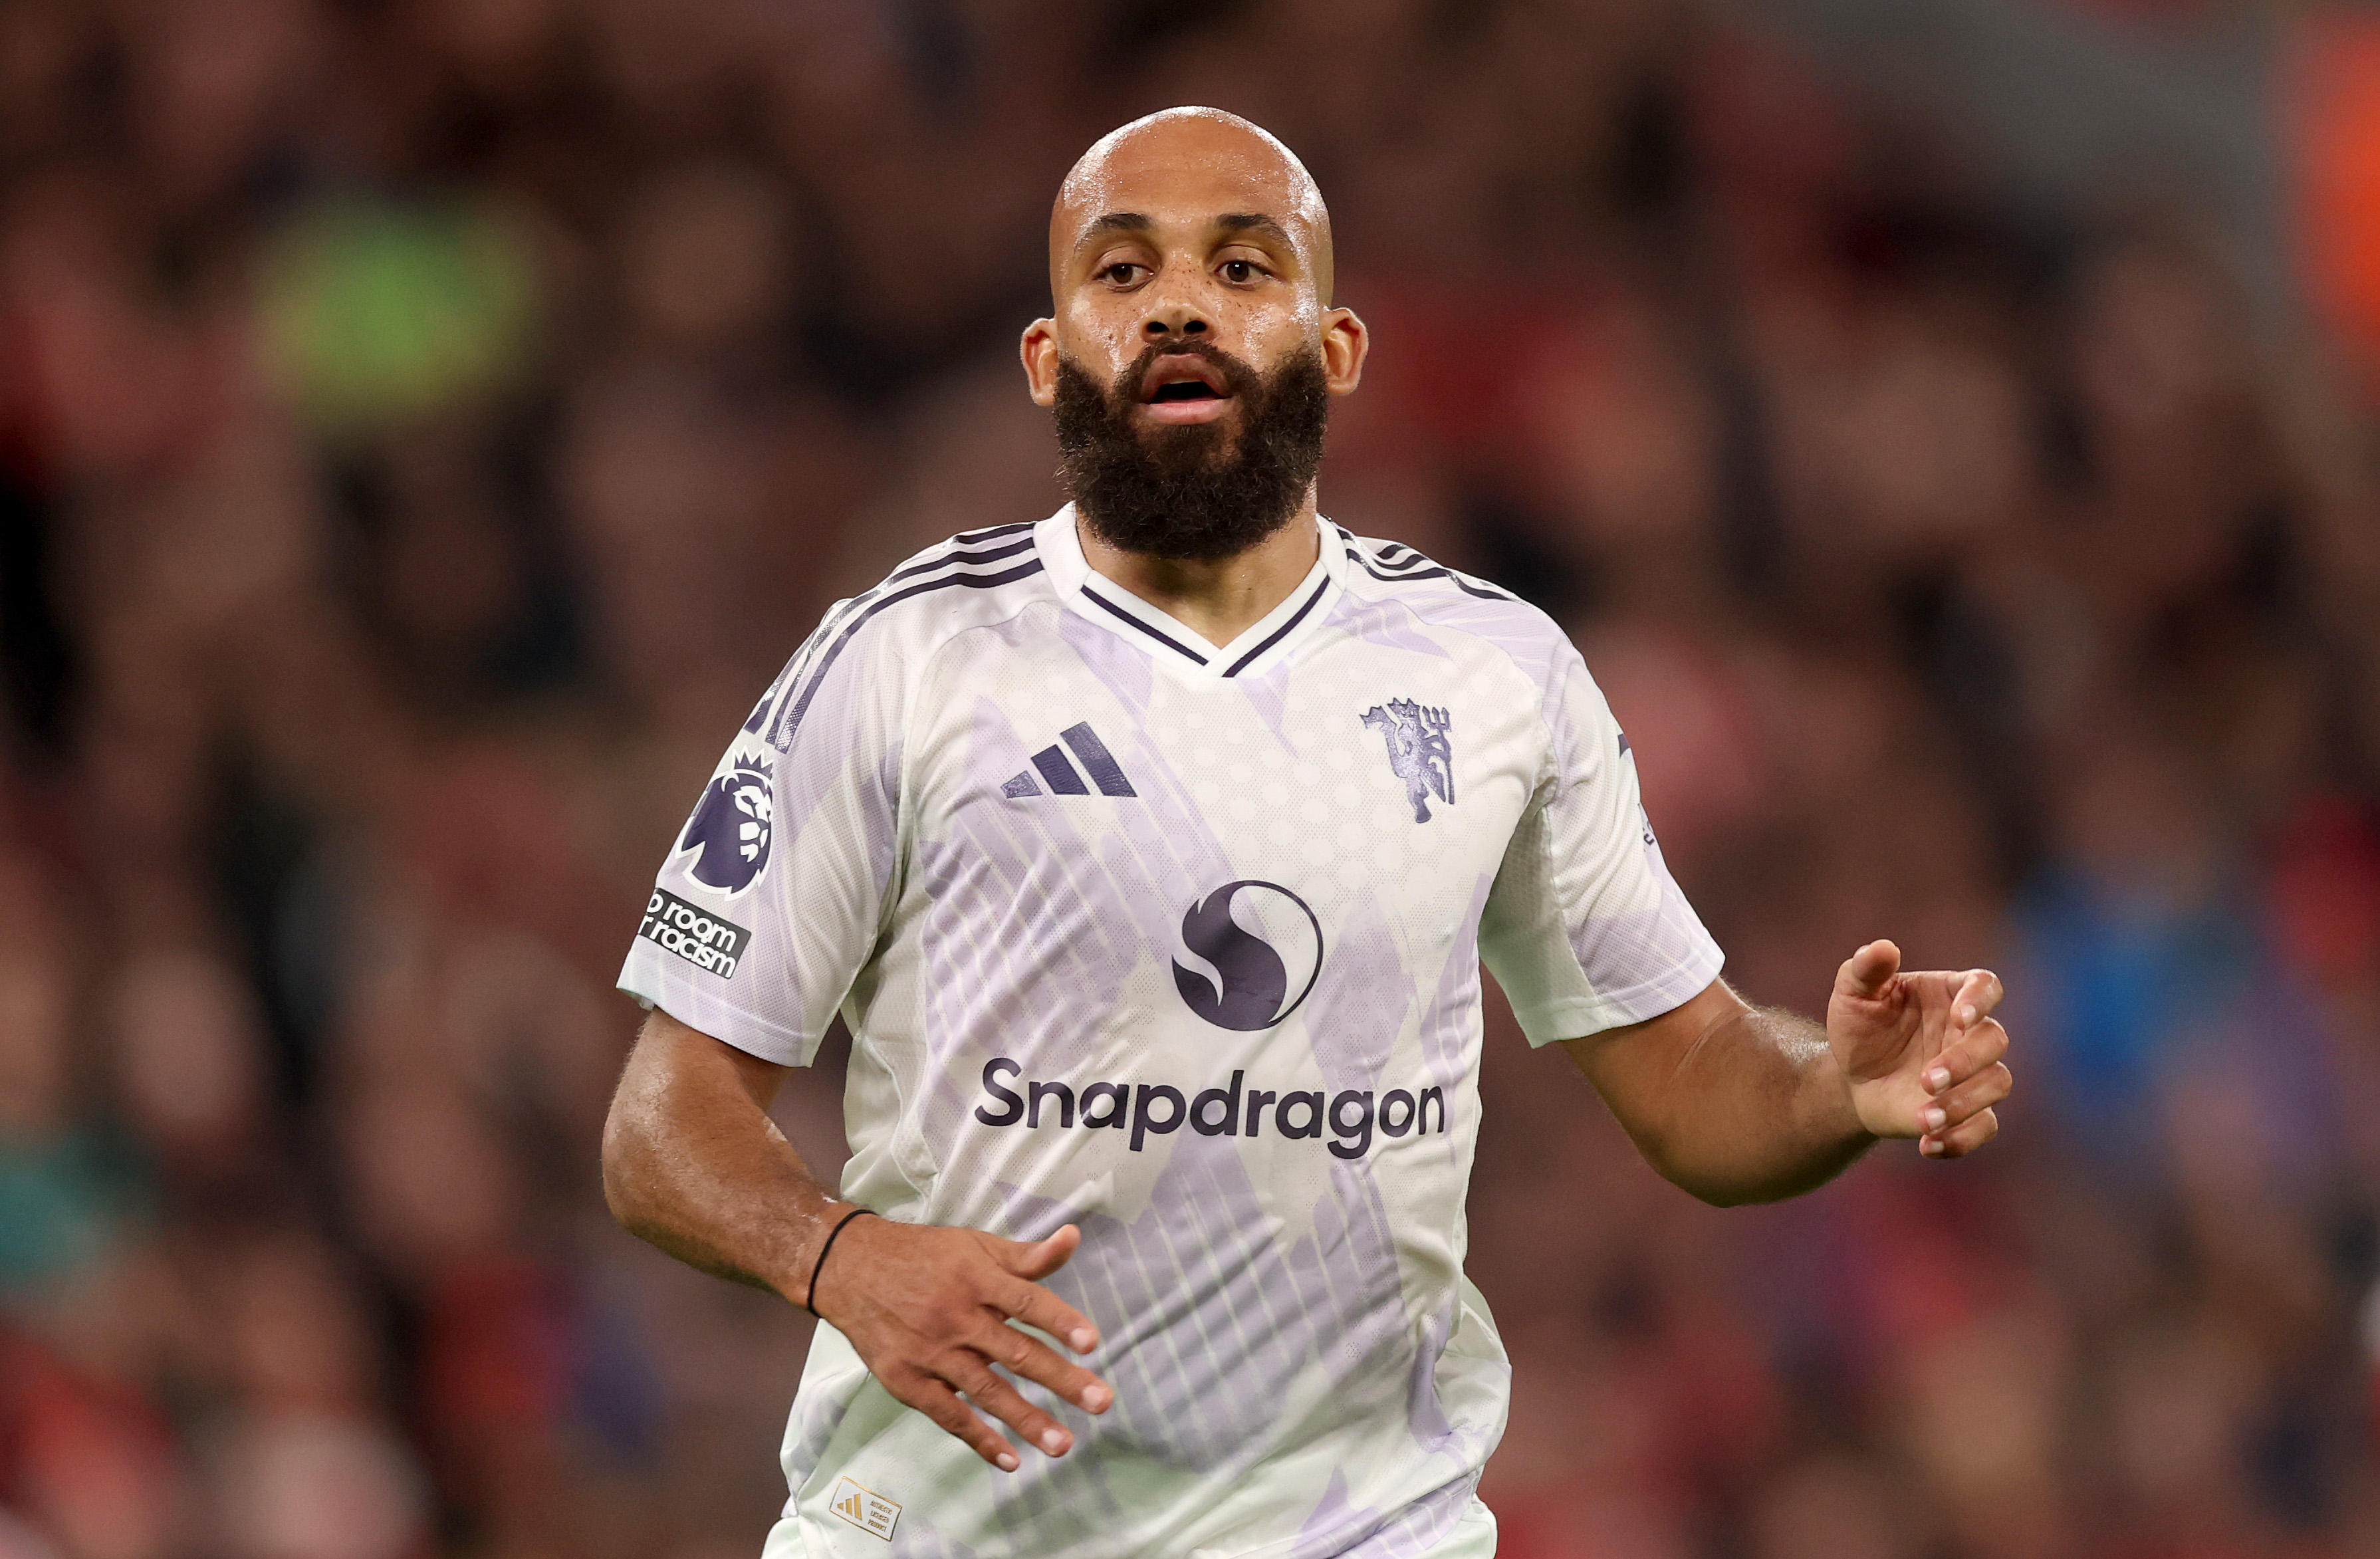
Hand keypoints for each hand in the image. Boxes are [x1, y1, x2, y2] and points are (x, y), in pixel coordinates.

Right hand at [808, 1216, 1113, 1470]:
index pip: (1026, 1301)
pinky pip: (949, 1415)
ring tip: (1063, 1444)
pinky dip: (979, 1439)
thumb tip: (1074, 1237)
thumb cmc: (925, 1256)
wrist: (850, 1268)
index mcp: (976, 1277)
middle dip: (1061, 1379)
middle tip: (1101, 1402)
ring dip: (1026, 1419)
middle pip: (1015, 1352)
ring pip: (986, 1390)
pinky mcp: (907, 1380)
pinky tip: (1010, 1459)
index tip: (1092, 1343)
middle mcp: (955, 1315)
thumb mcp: (974, 1245)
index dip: (1059, 1321)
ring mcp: (930, 1352)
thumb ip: (1027, 1255)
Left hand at [1828, 940, 2010, 1158]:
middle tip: (1926, 1080)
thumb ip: (1864, 969)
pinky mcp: (1968, 1110)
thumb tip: (1883, 948)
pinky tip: (1927, 1144)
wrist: (1850, 1077)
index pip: (1985, 985)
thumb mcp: (1852, 994)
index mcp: (1951, 994)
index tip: (1961, 1017)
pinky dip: (1962, 1139)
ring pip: (1997, 1083)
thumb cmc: (1858, 1027)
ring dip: (1965, 1103)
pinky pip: (1986, 1127)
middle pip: (1996, 1040)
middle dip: (1966, 1061)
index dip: (1981, 999)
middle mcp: (1970, 1032)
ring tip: (1924, 1117)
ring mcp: (1974, 1073)